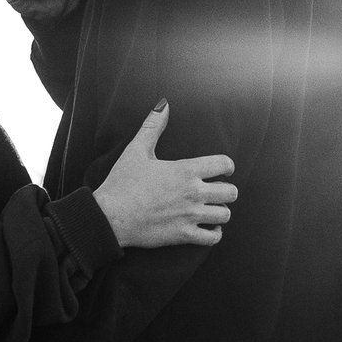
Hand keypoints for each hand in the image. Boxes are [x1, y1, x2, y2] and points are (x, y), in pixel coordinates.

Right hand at [91, 101, 237, 250]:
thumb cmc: (122, 183)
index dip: (227, 166)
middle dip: (226, 191)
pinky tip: (207, 227)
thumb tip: (163, 104)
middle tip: (215, 191)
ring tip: (211, 209)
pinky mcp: (183, 235)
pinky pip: (213, 237)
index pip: (224, 164)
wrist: (109, 216)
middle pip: (231, 192)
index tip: (222, 170)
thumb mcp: (136, 150)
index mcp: (185, 170)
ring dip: (220, 212)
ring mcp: (190, 215)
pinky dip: (214, 233)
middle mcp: (193, 192)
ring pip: (225, 215)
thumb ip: (153, 126)